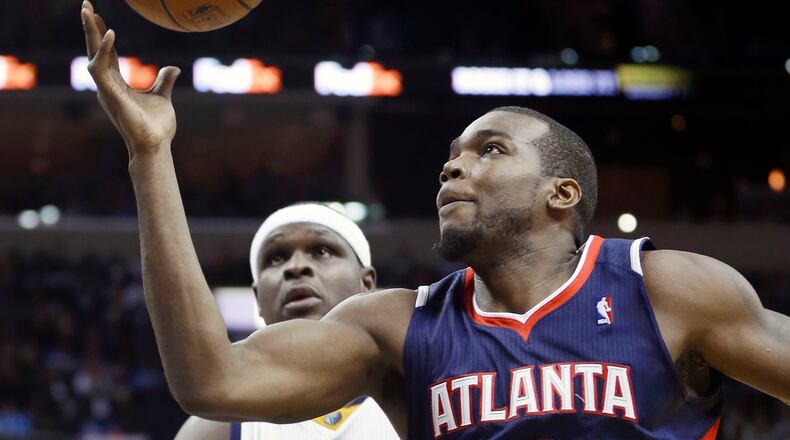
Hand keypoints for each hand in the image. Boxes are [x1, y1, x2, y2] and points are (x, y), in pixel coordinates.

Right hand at [81, 0, 180, 156]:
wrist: (155, 144)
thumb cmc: (157, 126)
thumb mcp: (162, 97)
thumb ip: (164, 81)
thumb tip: (173, 67)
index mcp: (116, 84)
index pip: (106, 53)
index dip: (101, 35)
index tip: (97, 15)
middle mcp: (107, 85)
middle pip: (94, 50)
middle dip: (89, 27)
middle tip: (85, 4)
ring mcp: (106, 89)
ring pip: (92, 55)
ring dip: (91, 33)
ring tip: (89, 11)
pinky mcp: (109, 94)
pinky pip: (100, 67)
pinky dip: (104, 50)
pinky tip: (110, 34)